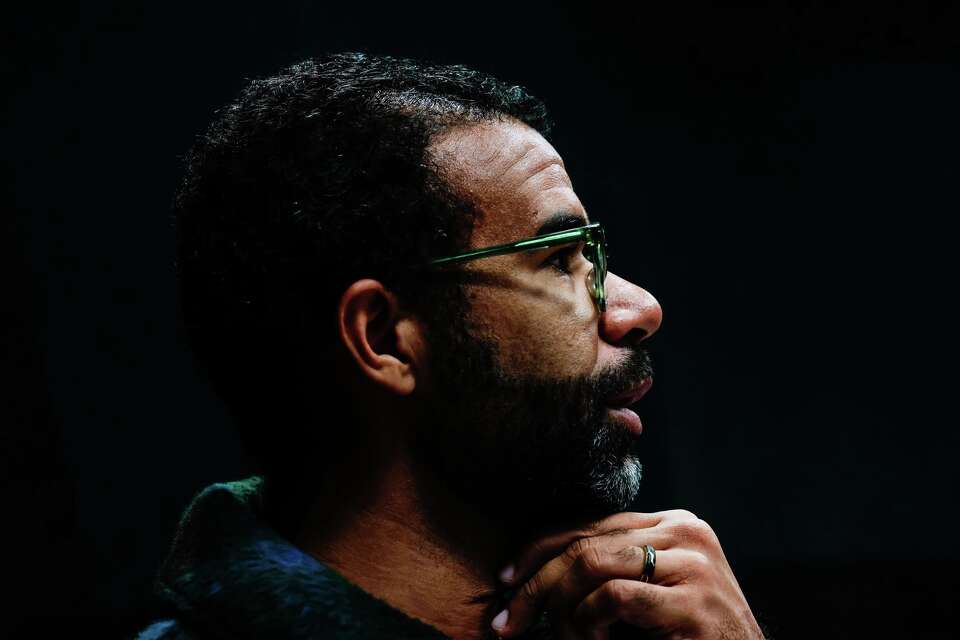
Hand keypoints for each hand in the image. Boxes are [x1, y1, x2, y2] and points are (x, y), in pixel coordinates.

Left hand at [490, 510, 763, 639]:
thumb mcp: (649, 597)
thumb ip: (610, 574)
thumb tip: (536, 574)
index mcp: (673, 525)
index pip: (590, 524)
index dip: (540, 549)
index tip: (506, 577)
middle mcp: (685, 531)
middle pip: (585, 541)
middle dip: (535, 582)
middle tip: (506, 619)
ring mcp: (693, 562)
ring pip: (593, 563)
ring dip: (560, 609)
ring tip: (559, 639)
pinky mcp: (694, 599)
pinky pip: (615, 597)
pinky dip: (589, 621)